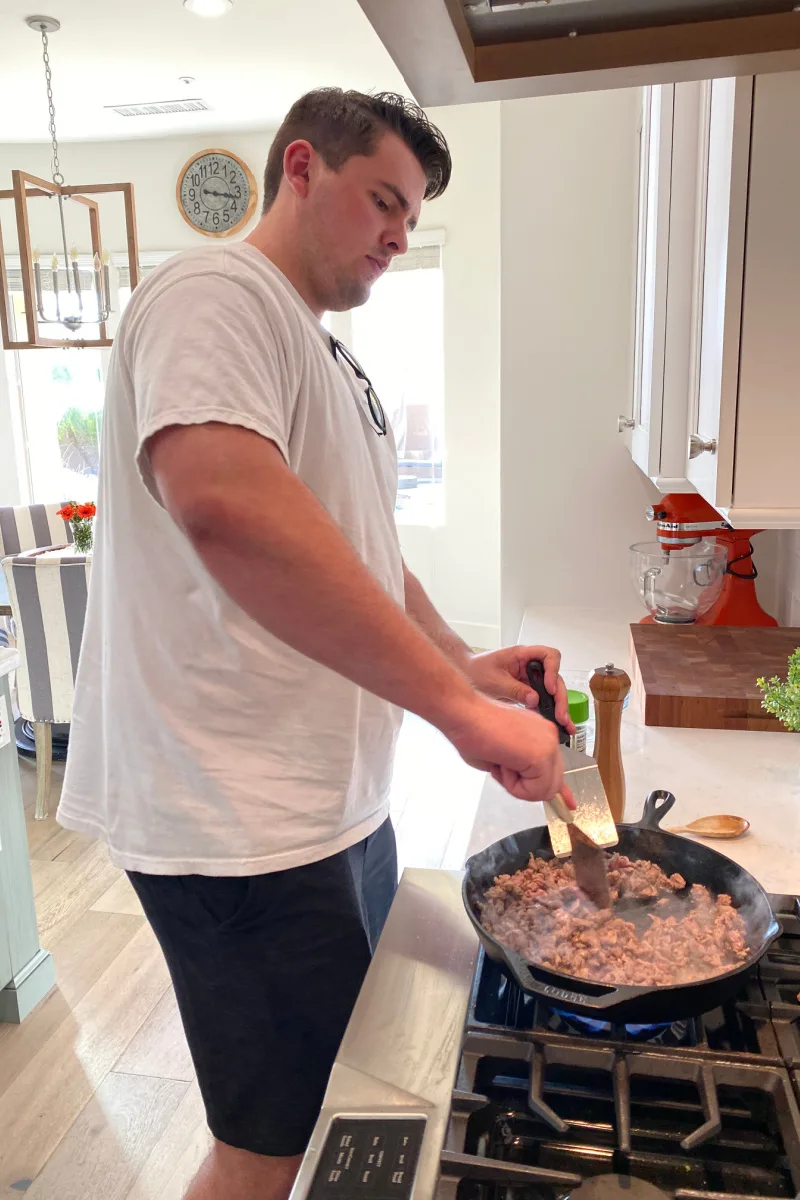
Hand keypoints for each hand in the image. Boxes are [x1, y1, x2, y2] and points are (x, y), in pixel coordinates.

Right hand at [440, 693, 575, 805]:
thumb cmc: (472, 730)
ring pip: (544, 790)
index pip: (558, 768)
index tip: (569, 804)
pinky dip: (514, 787)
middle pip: (553, 783)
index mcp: (542, 733)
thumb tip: (522, 781)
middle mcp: (550, 737)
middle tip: (502, 769)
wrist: (464, 715)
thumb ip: (519, 768)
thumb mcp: (502, 755)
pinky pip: (534, 790)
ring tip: (500, 764)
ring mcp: (548, 745)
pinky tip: (502, 765)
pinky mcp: (541, 756)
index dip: (561, 790)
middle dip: (527, 788)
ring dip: (518, 787)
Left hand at [466, 644, 574, 732]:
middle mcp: (530, 666)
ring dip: (559, 707)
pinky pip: (544, 701)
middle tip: (561, 715)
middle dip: (560, 696)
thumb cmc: (475, 670)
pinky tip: (559, 726)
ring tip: (565, 725)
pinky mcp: (528, 691)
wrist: (465, 675)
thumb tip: (535, 700)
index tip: (549, 688)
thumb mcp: (494, 681)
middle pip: (555, 677)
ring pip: (553, 691)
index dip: (553, 670)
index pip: (549, 655)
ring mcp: (531, 679)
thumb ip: (514, 689)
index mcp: (522, 655)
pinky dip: (551, 712)